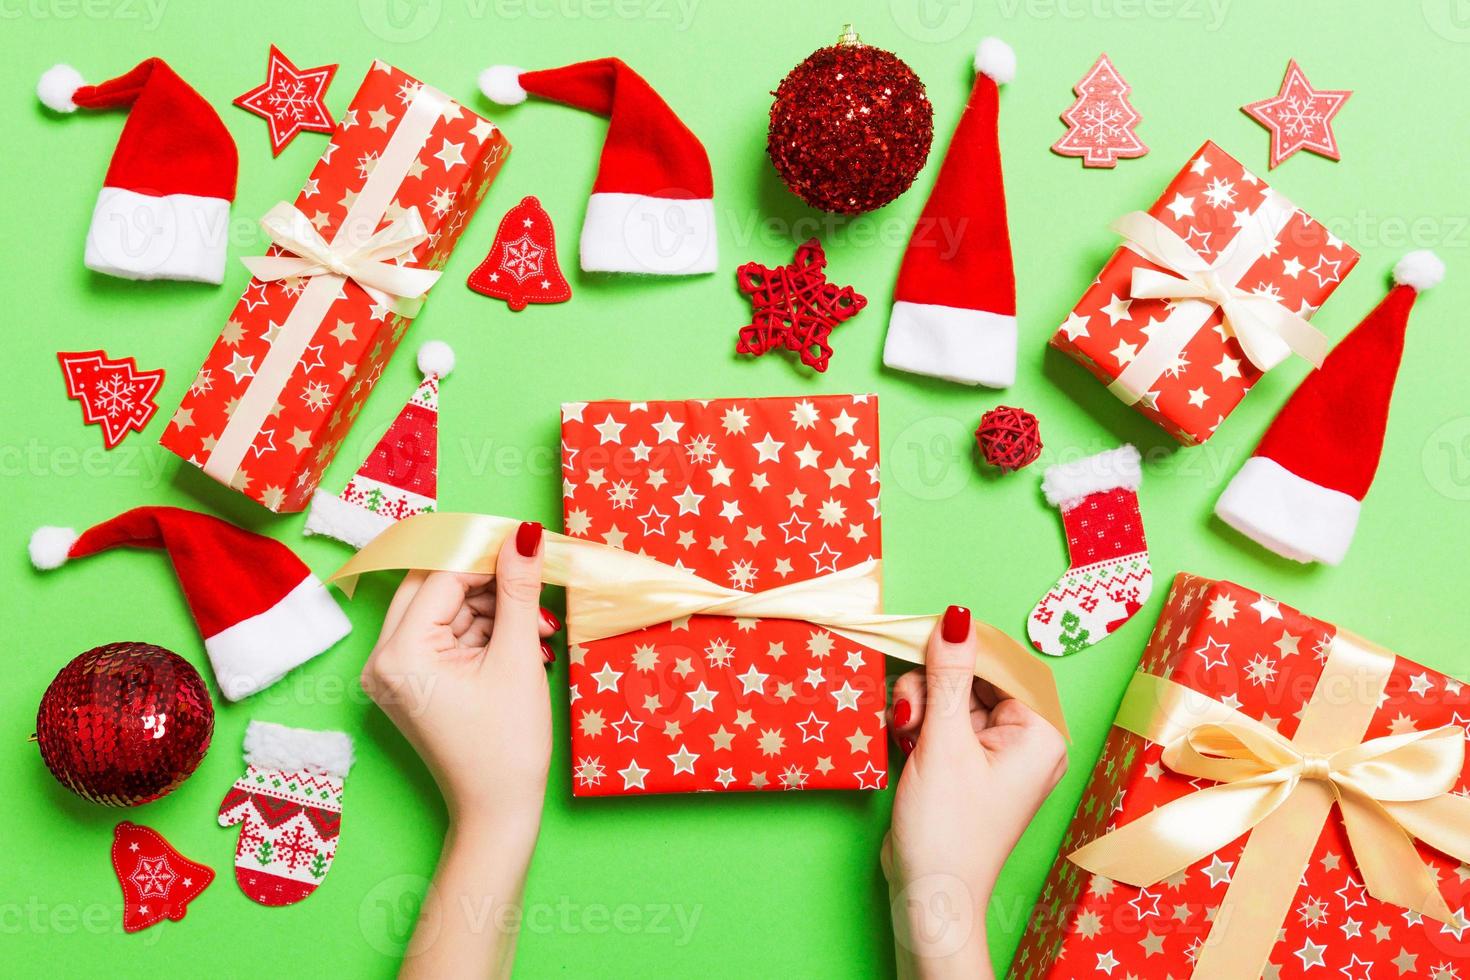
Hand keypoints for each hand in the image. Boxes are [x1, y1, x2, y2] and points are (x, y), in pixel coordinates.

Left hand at [361, 520, 557, 830]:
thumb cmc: (506, 746)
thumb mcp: (516, 658)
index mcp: (399, 653)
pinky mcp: (413, 684)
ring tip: (540, 629)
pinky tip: (524, 642)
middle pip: (436, 589)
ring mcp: (396, 673)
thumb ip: (517, 590)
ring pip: (445, 611)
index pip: (443, 577)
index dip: (487, 555)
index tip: (527, 543)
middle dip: (489, 583)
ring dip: (493, 610)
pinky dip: (484, 633)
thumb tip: (522, 535)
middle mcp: (384, 659)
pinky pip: (446, 637)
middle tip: (534, 580)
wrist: (498, 813)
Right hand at [881, 606, 1067, 978]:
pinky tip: (906, 744)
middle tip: (909, 715)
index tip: (921, 644)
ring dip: (921, 705)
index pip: (1001, 661)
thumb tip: (955, 617)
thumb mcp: (943, 741)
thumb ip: (948, 674)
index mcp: (1040, 731)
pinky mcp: (969, 763)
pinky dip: (921, 724)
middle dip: (933, 686)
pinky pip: (946, 720)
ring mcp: (997, 752)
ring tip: (906, 736)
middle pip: (975, 676)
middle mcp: (1026, 737)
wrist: (929, 894)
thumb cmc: (946, 827)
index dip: (958, 650)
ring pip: (953, 695)